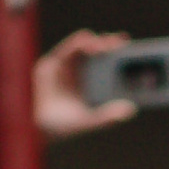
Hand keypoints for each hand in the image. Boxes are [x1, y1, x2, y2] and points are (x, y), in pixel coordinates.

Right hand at [32, 28, 137, 142]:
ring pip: (84, 45)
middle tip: (119, 42)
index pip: (109, 63)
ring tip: (102, 46)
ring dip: (94, 41)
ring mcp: (67, 65)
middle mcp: (82, 72)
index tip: (130, 48)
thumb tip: (131, 109)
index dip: (119, 54)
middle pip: (98, 50)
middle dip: (109, 43)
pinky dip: (77, 44)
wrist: (37, 127)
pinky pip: (67, 48)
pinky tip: (86, 44)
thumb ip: (107, 117)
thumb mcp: (87, 122)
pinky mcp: (53, 62)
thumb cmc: (63, 127)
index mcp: (93, 84)